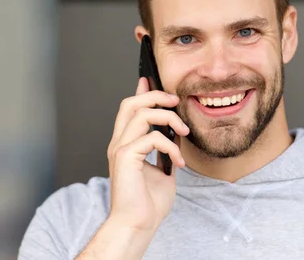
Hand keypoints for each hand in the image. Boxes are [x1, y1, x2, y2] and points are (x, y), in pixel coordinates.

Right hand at [106, 77, 189, 232]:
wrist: (138, 224)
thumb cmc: (148, 202)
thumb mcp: (163, 169)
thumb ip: (166, 150)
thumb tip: (177, 133)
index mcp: (125, 144)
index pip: (130, 109)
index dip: (141, 91)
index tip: (150, 79)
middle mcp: (119, 143)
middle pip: (131, 103)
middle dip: (155, 96)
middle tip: (175, 101)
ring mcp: (120, 149)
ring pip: (141, 114)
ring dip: (168, 118)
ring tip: (184, 132)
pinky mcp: (125, 158)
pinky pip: (151, 138)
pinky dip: (171, 146)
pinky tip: (179, 161)